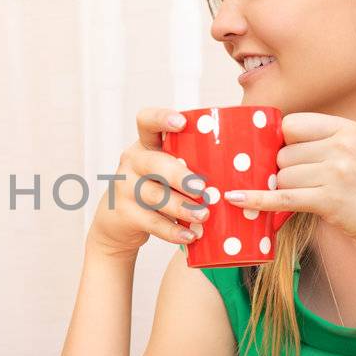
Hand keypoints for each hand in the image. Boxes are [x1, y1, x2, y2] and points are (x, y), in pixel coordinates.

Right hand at [86, 107, 211, 258]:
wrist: (118, 221)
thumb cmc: (155, 188)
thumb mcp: (164, 170)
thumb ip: (188, 163)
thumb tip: (238, 167)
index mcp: (146, 144)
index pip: (147, 121)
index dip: (162, 118)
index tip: (182, 122)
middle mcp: (132, 162)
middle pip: (154, 163)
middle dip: (179, 175)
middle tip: (201, 187)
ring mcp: (125, 187)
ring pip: (154, 195)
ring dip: (181, 206)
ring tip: (203, 215)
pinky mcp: (124, 214)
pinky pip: (151, 222)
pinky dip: (172, 231)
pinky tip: (190, 236)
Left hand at [221, 112, 355, 256]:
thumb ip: (326, 144)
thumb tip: (278, 148)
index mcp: (347, 129)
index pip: (293, 124)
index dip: (282, 141)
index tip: (282, 154)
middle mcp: (341, 146)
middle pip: (284, 153)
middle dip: (283, 171)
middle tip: (301, 185)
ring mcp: (335, 172)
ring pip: (281, 177)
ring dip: (284, 191)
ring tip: (307, 198)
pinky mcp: (328, 200)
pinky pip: (281, 198)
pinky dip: (257, 200)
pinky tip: (236, 199)